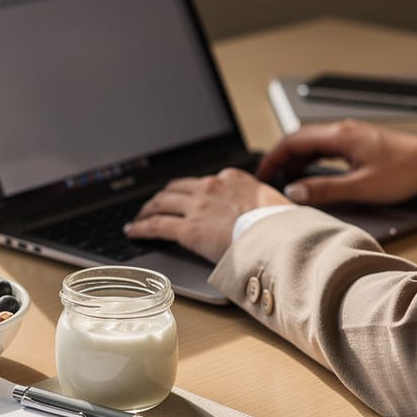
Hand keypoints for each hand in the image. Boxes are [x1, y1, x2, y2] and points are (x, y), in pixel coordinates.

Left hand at [125, 167, 289, 263]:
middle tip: (154, 205)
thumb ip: (259, 204)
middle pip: (176, 188)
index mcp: (233, 178)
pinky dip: (141, 227)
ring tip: (140, 217)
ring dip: (148, 209)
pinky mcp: (188, 229)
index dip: (189, 190)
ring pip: (162, 203)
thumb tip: (262, 215)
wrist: (279, 238)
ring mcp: (197, 207)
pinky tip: (133, 231)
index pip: (203, 182)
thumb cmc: (283, 226)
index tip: (184, 196)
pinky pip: (156, 225)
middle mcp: (211, 187)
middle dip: (163, 196)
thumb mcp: (274, 204)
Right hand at [257, 120, 416, 205]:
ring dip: (294, 160)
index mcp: (339, 136)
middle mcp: (341, 131)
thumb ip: (325, 189)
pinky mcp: (356, 143)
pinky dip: (309, 160)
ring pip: (310, 143)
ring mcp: (349, 135)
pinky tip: (308, 174)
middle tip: (269, 179)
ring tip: (285, 180)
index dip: (273, 158)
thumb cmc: (404, 171)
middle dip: (279, 159)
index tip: (262, 174)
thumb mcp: (362, 186)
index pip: (293, 141)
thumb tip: (295, 192)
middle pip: (298, 139)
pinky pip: (323, 147)